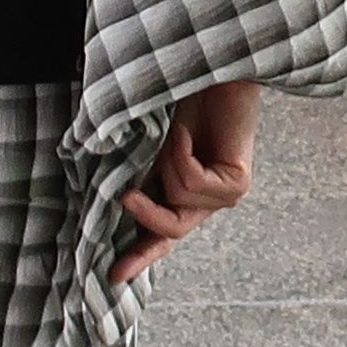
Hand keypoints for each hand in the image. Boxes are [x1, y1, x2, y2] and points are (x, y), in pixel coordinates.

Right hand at [110, 79, 260, 287]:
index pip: (160, 234)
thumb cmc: (181, 101)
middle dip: (145, 217)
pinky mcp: (238, 186)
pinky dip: (181, 155)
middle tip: (123, 197)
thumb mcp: (150, 144)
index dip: (137, 256)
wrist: (211, 70)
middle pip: (170, 232)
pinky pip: (193, 185)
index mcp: (183, 192)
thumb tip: (109, 202)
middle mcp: (206, 200)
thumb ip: (137, 173)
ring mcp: (224, 195)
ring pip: (178, 204)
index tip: (112, 276)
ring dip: (166, 167)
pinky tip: (187, 132)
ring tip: (173, 134)